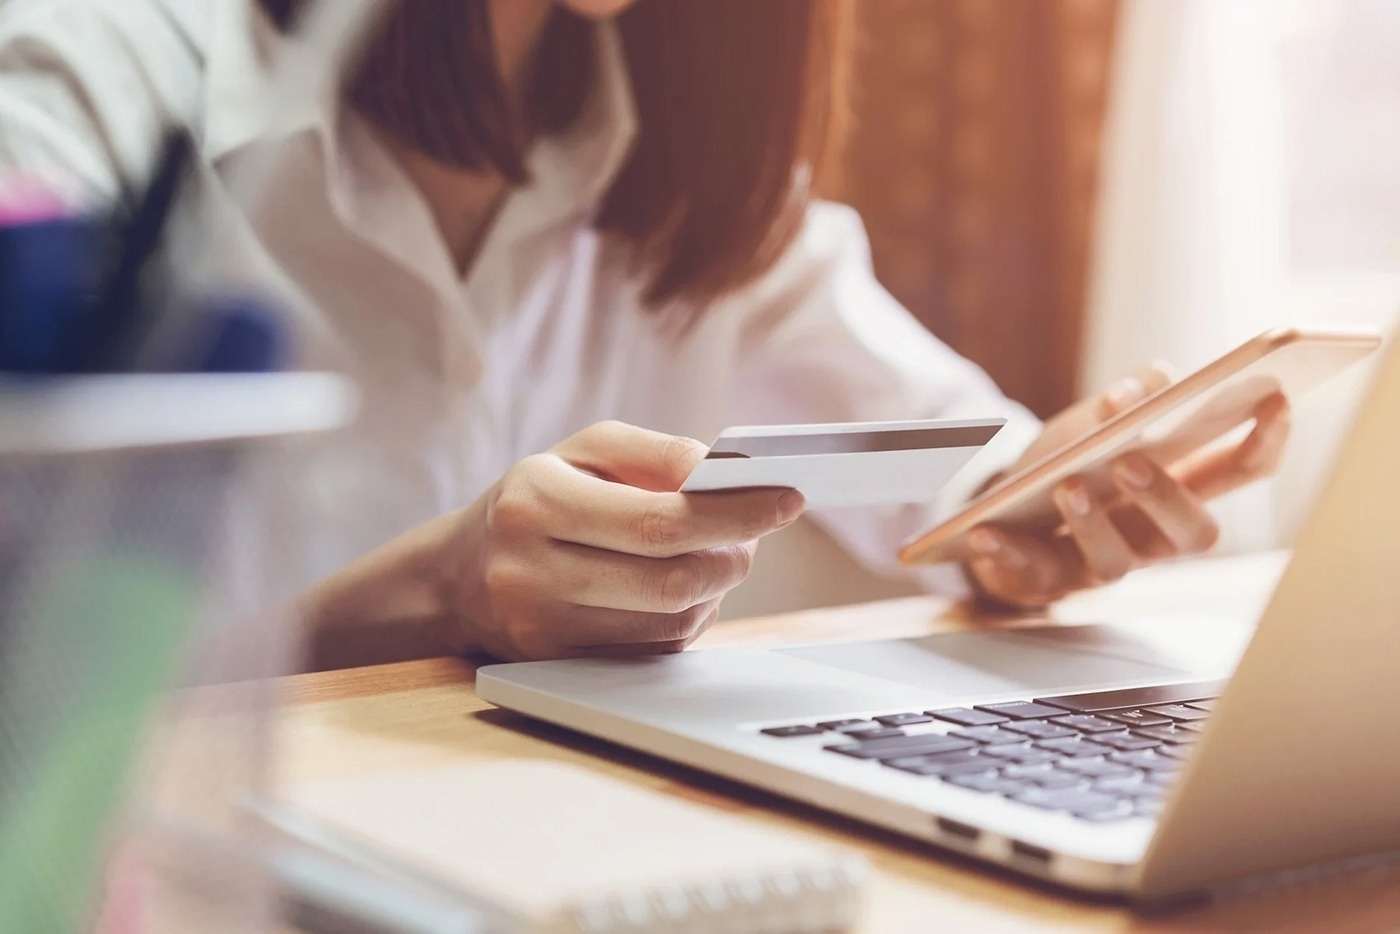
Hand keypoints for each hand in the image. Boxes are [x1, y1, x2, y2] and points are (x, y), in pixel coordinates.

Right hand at [446, 421, 804, 659]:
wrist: (460, 576)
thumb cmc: (539, 499)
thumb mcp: (584, 451)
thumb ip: (656, 453)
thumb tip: (725, 473)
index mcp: (536, 501)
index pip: (658, 519)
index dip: (733, 514)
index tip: (787, 499)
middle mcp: (530, 570)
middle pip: (669, 580)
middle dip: (731, 557)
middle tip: (754, 537)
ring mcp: (541, 630)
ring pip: (668, 624)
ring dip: (714, 591)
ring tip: (716, 558)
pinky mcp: (560, 669)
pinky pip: (652, 653)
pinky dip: (685, 620)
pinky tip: (681, 591)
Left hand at [966, 367, 1291, 607]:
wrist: (999, 511)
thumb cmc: (1064, 461)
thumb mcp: (1091, 419)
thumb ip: (1125, 397)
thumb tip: (1134, 392)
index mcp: (1176, 487)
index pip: (1239, 472)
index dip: (1265, 442)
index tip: (1275, 401)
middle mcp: (1150, 535)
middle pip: (1193, 533)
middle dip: (1168, 497)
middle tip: (1132, 460)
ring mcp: (1100, 565)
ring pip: (1116, 564)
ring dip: (1094, 523)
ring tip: (1069, 486)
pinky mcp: (1045, 583)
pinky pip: (1031, 575)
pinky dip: (1007, 552)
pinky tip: (985, 531)